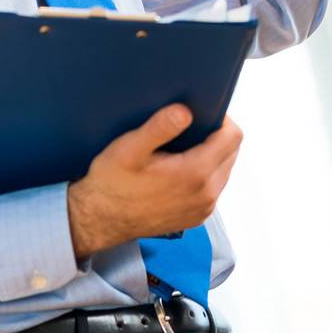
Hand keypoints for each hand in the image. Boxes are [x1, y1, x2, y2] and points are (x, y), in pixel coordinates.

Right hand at [65, 105, 242, 260]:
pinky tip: (180, 168)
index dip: (221, 118)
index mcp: (196, 174)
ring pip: (224, 170)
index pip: (232, 137)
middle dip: (216, 136)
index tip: (203, 112)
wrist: (98, 221)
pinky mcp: (196, 217)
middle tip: (190, 127)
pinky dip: (204, 174)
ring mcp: (203, 209)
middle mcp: (206, 194)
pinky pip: (213, 188)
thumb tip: (185, 111)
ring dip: (211, 155)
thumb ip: (159, 128)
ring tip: (183, 147)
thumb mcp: (129, 149)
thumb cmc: (111, 184)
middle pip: (231, 152)